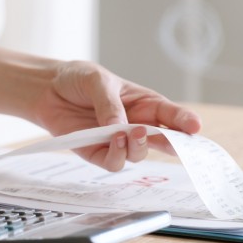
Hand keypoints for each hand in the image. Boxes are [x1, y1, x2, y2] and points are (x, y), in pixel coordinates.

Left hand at [33, 61, 201, 170]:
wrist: (46, 89)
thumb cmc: (77, 79)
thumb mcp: (97, 80)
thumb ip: (110, 103)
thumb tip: (121, 127)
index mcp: (144, 104)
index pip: (171, 116)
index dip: (186, 122)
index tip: (195, 127)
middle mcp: (135, 125)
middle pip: (163, 142)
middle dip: (173, 145)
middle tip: (172, 141)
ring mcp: (117, 141)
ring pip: (138, 155)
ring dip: (137, 147)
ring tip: (129, 132)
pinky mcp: (96, 152)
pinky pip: (113, 163)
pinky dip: (116, 155)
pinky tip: (112, 139)